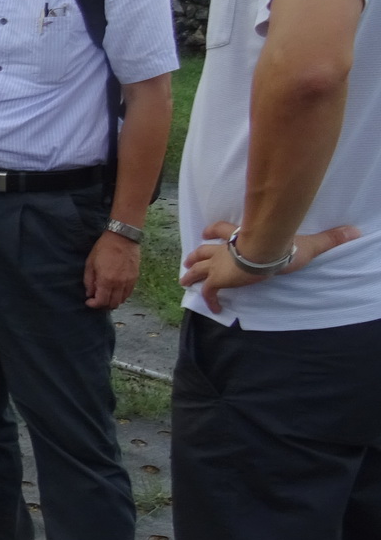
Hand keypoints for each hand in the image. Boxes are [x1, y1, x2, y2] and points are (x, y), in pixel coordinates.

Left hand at [84, 230, 140, 309]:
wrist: (123, 237)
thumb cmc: (103, 248)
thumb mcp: (90, 263)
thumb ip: (89, 280)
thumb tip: (89, 293)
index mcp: (106, 280)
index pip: (101, 301)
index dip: (94, 305)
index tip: (89, 302)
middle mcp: (119, 284)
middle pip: (112, 304)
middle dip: (103, 305)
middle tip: (96, 300)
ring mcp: (129, 282)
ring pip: (122, 300)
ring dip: (112, 301)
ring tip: (105, 296)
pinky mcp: (135, 278)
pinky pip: (129, 293)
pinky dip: (121, 296)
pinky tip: (115, 291)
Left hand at [180, 218, 360, 314]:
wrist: (267, 251)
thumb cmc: (284, 246)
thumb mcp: (307, 241)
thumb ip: (328, 238)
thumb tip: (354, 231)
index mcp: (240, 237)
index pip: (222, 230)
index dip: (214, 231)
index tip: (207, 232)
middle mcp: (225, 248)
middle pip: (203, 249)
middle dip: (195, 256)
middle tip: (187, 260)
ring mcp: (219, 264)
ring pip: (197, 267)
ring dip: (190, 272)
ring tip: (184, 279)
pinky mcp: (218, 279)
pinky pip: (208, 292)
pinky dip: (208, 300)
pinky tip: (214, 309)